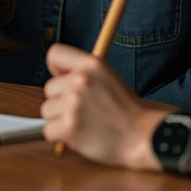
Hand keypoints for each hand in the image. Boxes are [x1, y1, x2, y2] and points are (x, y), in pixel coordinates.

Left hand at [42, 44, 169, 169]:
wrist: (142, 136)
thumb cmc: (122, 107)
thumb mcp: (106, 75)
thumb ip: (80, 70)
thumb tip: (55, 73)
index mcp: (90, 64)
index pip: (54, 54)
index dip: (56, 69)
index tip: (64, 80)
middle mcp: (80, 81)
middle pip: (49, 89)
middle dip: (62, 100)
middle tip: (84, 110)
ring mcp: (74, 104)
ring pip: (47, 110)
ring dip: (60, 119)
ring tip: (84, 122)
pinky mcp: (70, 128)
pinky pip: (48, 130)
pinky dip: (60, 136)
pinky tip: (79, 135)